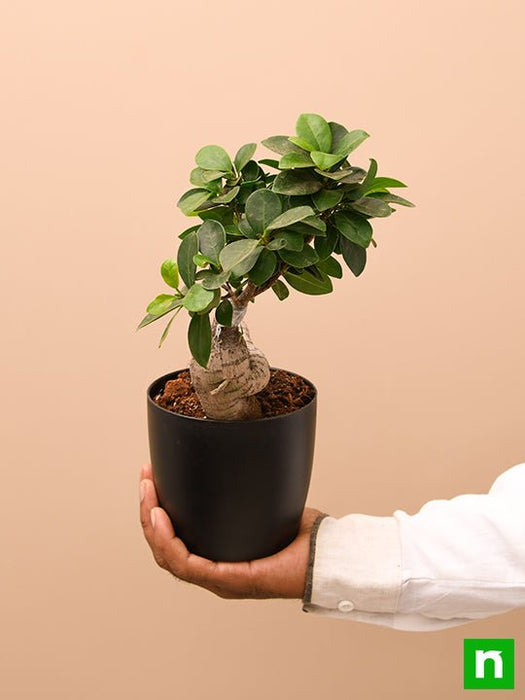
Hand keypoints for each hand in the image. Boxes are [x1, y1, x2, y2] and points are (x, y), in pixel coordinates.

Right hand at [139, 462, 322, 598]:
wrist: (327, 557)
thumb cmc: (303, 536)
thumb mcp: (266, 505)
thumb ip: (248, 490)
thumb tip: (239, 454)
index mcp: (219, 559)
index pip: (174, 541)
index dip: (155, 513)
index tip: (151, 479)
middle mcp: (214, 573)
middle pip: (164, 548)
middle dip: (147, 512)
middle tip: (145, 479)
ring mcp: (219, 580)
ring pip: (168, 557)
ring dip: (151, 524)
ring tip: (147, 494)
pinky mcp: (229, 581)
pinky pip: (188, 566)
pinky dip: (169, 542)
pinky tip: (159, 518)